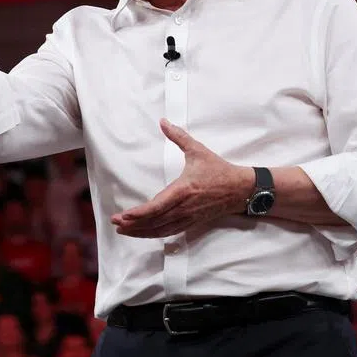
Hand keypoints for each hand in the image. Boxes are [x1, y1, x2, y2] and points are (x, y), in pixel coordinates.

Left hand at [111, 120, 251, 237]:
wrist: (240, 189)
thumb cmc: (218, 169)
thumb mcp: (197, 150)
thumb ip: (178, 136)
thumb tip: (163, 121)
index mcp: (183, 190)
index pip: (156, 206)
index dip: (138, 214)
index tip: (123, 216)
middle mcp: (184, 207)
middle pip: (154, 221)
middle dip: (133, 225)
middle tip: (115, 224)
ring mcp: (188, 217)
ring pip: (161, 230)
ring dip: (141, 233)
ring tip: (124, 231)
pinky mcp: (192, 222)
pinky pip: (170, 232)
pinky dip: (155, 234)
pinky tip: (144, 233)